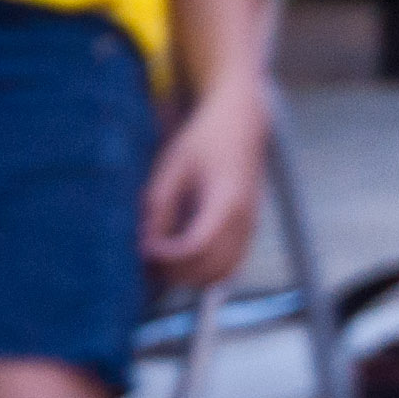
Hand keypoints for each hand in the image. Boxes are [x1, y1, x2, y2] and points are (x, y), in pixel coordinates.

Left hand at [141, 84, 269, 289]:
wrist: (242, 122)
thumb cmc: (205, 139)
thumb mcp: (173, 166)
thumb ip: (160, 207)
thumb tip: (146, 244)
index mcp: (225, 200)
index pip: (197, 246)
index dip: (168, 256)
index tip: (146, 249)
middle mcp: (245, 218)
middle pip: (212, 268)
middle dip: (178, 271)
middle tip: (150, 259)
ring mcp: (252, 225)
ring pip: (225, 272)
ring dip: (194, 275)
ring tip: (165, 261)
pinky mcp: (250, 227)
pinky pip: (232, 263)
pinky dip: (209, 269)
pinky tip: (185, 258)